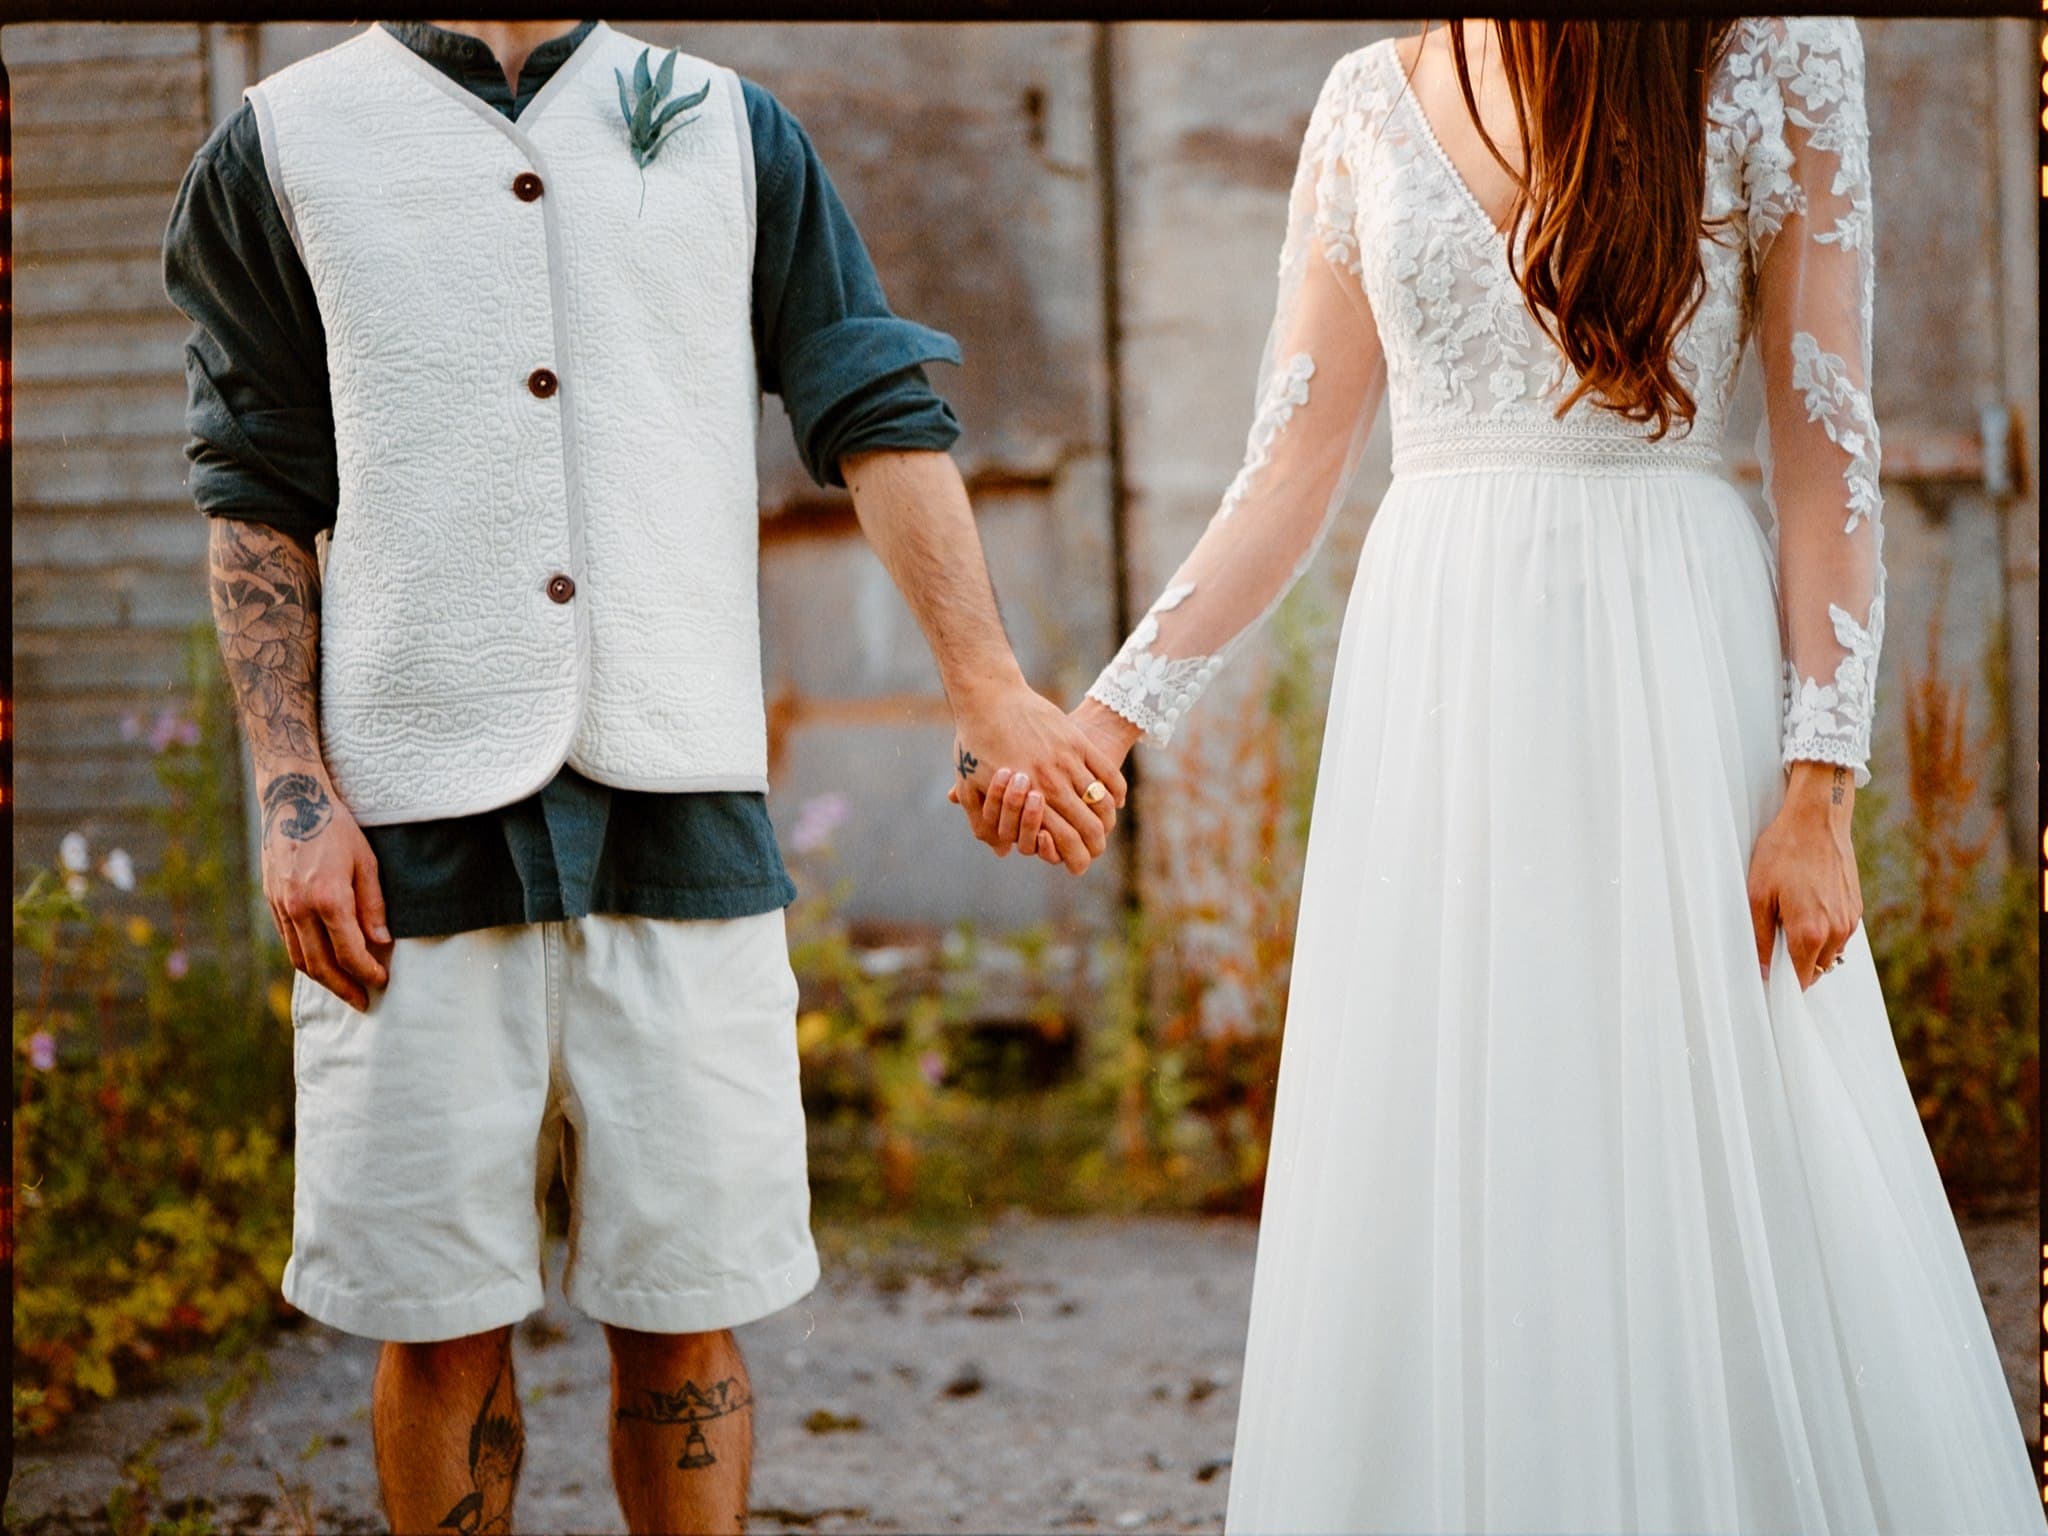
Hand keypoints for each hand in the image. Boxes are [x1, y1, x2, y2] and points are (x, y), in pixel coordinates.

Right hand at [257, 766, 390, 1010]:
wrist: (292, 799)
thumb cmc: (337, 827)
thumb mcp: (367, 862)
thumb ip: (373, 905)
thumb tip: (381, 943)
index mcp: (328, 898)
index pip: (349, 952)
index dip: (366, 971)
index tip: (381, 982)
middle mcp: (299, 907)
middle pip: (320, 964)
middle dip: (343, 987)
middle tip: (362, 1002)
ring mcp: (281, 905)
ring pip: (299, 957)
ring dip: (322, 979)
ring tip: (343, 989)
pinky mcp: (271, 900)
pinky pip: (288, 941)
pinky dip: (305, 958)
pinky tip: (322, 964)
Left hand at [948, 686, 1128, 873]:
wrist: (988, 697)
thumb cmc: (974, 743)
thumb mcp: (969, 786)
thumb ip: (984, 821)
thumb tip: (1002, 851)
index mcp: (1027, 799)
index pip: (1064, 842)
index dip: (1076, 860)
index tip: (1079, 865)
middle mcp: (1051, 782)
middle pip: (1089, 827)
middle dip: (1096, 845)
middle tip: (1097, 849)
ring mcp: (1068, 760)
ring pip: (1101, 801)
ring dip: (1107, 818)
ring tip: (1105, 825)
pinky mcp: (1077, 741)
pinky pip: (1107, 772)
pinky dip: (1115, 790)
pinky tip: (1114, 799)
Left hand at [1748, 761, 1862, 989]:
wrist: (1817, 818)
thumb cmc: (1784, 852)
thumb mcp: (1758, 895)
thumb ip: (1759, 937)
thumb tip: (1763, 970)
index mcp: (1810, 932)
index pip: (1801, 979)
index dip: (1784, 984)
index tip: (1770, 979)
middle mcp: (1837, 930)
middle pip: (1816, 969)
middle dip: (1796, 965)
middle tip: (1773, 943)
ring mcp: (1850, 919)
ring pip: (1830, 953)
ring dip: (1811, 948)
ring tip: (1788, 921)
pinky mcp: (1856, 906)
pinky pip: (1839, 934)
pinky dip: (1823, 932)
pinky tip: (1806, 909)